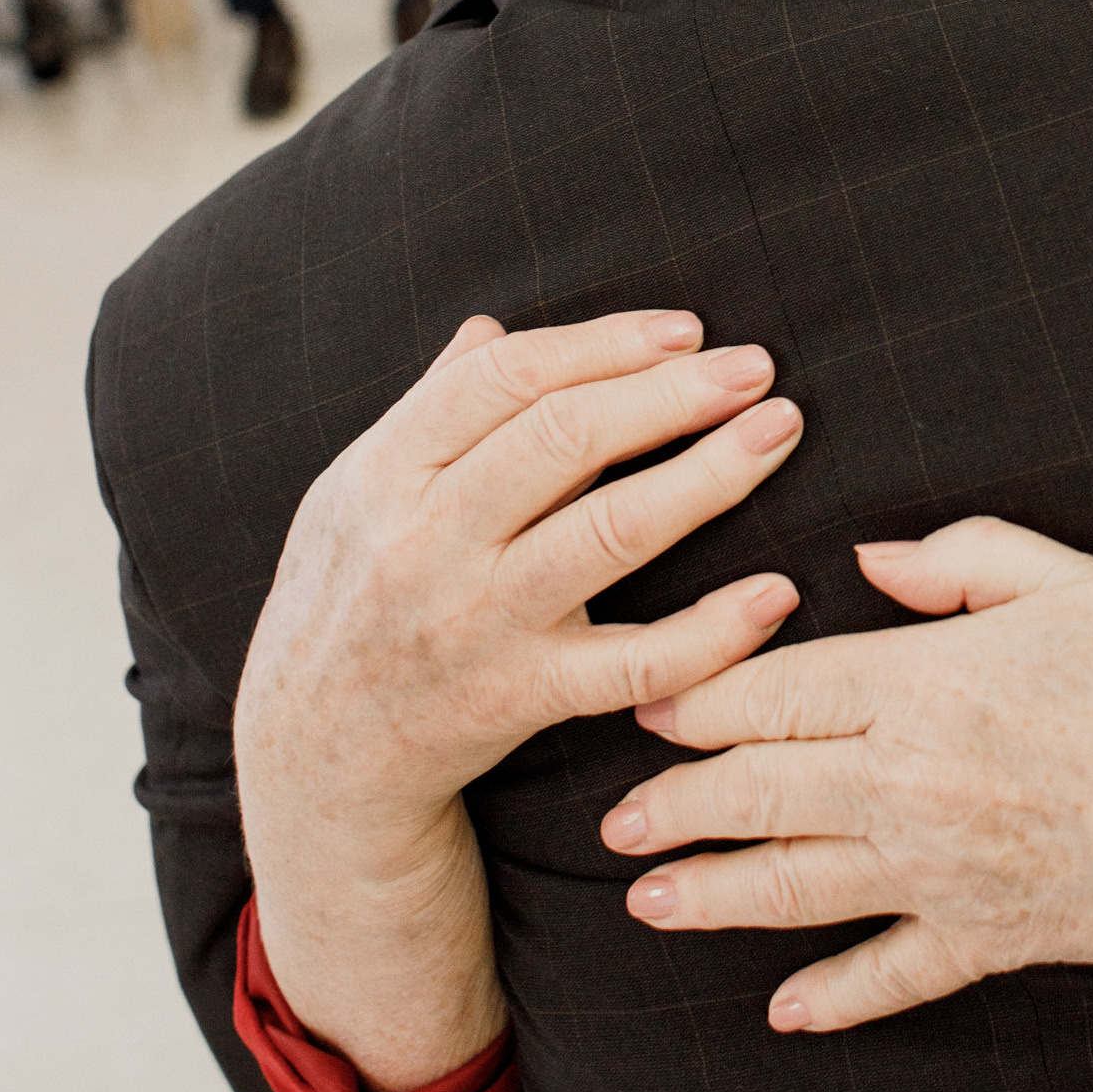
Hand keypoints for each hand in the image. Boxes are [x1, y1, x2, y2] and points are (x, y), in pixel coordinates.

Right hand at [236, 308, 803, 1087]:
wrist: (313, 763)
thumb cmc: (347, 604)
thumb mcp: (352, 498)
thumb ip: (427, 411)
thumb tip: (490, 330)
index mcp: (384, 474)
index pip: (507, 380)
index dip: (606, 345)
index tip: (688, 329)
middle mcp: (427, 542)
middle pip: (567, 441)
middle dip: (674, 392)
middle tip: (757, 367)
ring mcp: (476, 624)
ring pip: (610, 534)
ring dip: (709, 476)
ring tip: (779, 431)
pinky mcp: (520, 699)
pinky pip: (632, 664)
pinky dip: (711, 632)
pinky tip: (775, 593)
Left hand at [605, 517, 1092, 1039]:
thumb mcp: (1079, 582)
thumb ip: (962, 558)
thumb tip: (865, 561)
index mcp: (927, 686)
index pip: (776, 689)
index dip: (700, 695)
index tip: (646, 695)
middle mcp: (913, 788)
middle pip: (759, 794)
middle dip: (676, 803)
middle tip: (613, 812)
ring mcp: (943, 876)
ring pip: (794, 889)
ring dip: (711, 895)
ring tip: (647, 898)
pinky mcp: (988, 939)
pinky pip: (888, 976)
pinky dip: (831, 997)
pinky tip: (782, 1008)